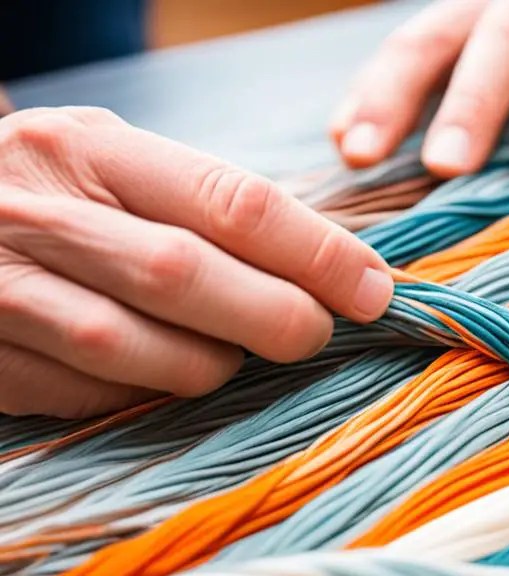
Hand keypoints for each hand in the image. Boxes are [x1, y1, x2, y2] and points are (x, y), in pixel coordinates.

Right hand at [0, 107, 393, 417]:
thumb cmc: (58, 199)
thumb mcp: (116, 167)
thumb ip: (203, 205)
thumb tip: (333, 267)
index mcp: (89, 149)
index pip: (230, 200)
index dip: (317, 252)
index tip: (372, 290)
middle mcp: (39, 211)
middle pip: (185, 275)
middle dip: (275, 316)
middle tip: (315, 333)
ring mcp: (1, 287)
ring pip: (135, 348)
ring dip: (208, 363)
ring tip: (228, 354)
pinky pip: (92, 394)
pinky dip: (145, 393)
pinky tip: (158, 374)